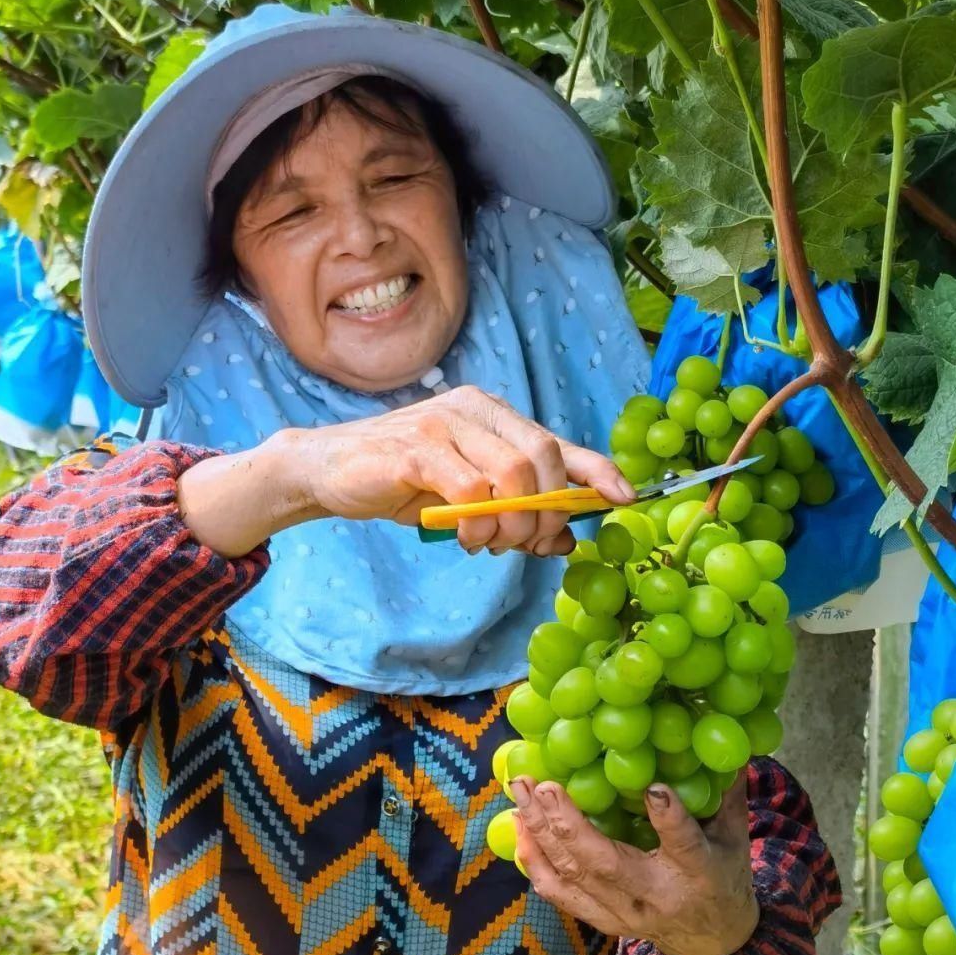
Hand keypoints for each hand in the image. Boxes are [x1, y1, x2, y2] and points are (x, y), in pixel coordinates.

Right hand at [289, 383, 634, 555]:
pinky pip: (470, 490)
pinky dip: (477, 525)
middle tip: (529, 544)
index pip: (558, 440)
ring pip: (513, 473)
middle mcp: (474, 410)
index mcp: (492, 415)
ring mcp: (444, 425)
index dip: (596, 470)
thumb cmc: (403, 482)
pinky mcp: (416, 450)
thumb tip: (566, 540)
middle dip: (546, 513)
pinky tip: (465, 538)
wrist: (330, 470)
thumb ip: (515, 512)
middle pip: (542, 458)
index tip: (626, 498)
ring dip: (513, 522)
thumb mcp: (466, 498)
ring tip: (491, 543)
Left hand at [509, 770, 760, 954]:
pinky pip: (560, 894)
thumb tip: (721, 745)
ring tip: (520, 795)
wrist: (713, 941)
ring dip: (540, 834)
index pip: (685, 845)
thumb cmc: (723, 876)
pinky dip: (534, 861)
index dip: (670, 819)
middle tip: (542, 784)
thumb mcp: (735, 838)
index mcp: (700, 873)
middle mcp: (656, 896)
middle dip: (568, 823)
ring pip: (574, 876)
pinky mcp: (603, 921)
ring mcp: (625, 913)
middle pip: (606, 864)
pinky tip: (520, 828)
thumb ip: (725, 794)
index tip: (654, 788)